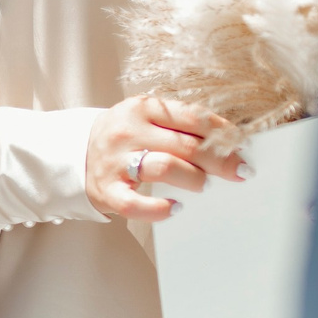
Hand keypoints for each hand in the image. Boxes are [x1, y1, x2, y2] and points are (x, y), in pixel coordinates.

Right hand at [85, 96, 245, 222]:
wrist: (75, 154)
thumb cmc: (125, 137)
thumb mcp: (147, 118)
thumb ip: (181, 125)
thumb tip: (230, 142)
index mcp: (143, 108)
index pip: (192, 117)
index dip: (223, 132)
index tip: (242, 145)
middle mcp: (128, 131)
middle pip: (185, 145)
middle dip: (219, 160)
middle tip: (240, 172)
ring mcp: (116, 161)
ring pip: (165, 168)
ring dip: (193, 179)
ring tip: (203, 185)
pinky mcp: (107, 190)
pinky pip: (136, 204)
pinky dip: (159, 209)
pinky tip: (175, 208)